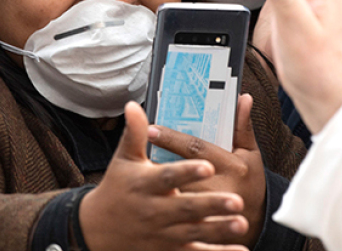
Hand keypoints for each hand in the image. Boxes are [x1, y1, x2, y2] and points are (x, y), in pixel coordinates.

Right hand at [79, 103, 248, 250]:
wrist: (98, 230)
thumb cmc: (117, 188)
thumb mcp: (124, 160)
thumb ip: (135, 134)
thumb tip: (133, 105)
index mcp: (145, 185)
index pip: (168, 177)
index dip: (187, 172)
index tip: (207, 166)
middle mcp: (154, 210)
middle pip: (186, 207)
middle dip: (211, 205)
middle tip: (237, 200)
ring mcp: (163, 233)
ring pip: (194, 232)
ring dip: (219, 229)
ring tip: (242, 222)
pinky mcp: (169, 249)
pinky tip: (240, 249)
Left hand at [147, 94, 265, 247]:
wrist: (255, 220)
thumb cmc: (250, 181)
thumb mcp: (250, 153)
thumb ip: (242, 127)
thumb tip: (243, 98)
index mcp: (233, 166)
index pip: (197, 148)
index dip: (172, 138)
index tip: (151, 129)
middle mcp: (220, 187)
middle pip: (181, 172)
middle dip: (158, 160)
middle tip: (137, 149)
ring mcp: (208, 210)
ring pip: (176, 193)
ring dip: (157, 181)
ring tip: (139, 169)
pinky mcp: (199, 224)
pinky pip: (176, 212)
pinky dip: (163, 200)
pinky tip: (150, 192)